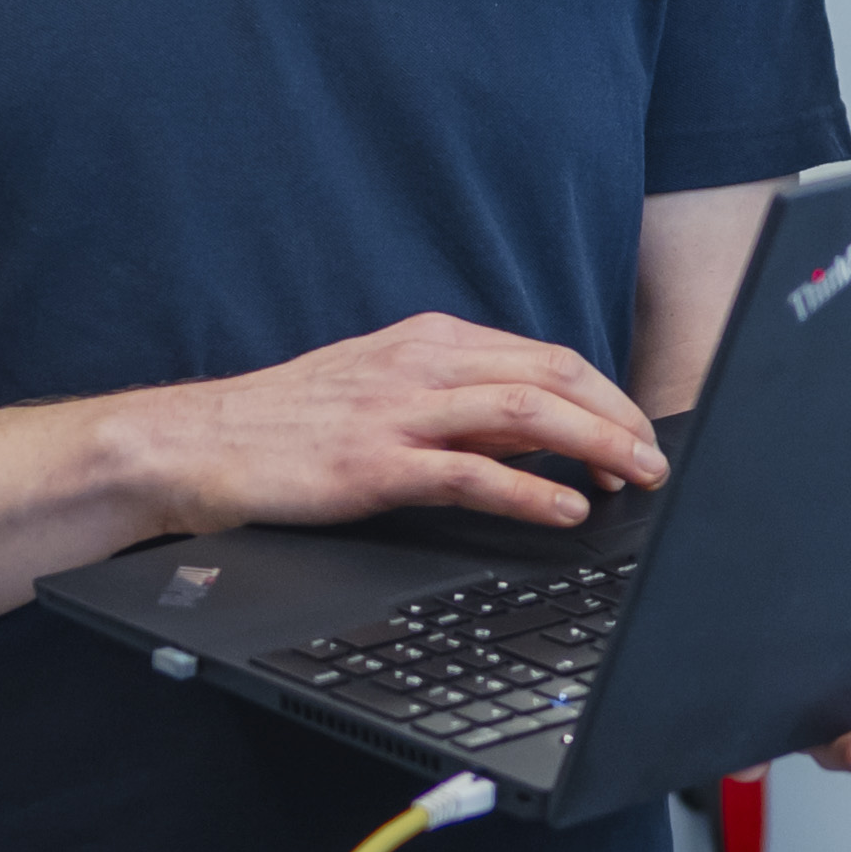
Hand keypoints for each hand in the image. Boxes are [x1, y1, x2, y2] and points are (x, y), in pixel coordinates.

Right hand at [112, 315, 664, 534]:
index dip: (605, 395)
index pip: (544, 357)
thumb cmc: (288, 426)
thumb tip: (539, 437)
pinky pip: (472, 473)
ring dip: (598, 445)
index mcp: (428, 343)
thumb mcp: (383, 395)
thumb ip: (459, 409)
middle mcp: (421, 366)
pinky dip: (533, 490)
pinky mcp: (374, 464)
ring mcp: (398, 413)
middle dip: (619, 418)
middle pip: (553, 376)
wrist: (194, 442)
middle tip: (656, 461)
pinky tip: (566, 508)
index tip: (637, 434)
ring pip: (527, 413)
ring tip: (636, 479)